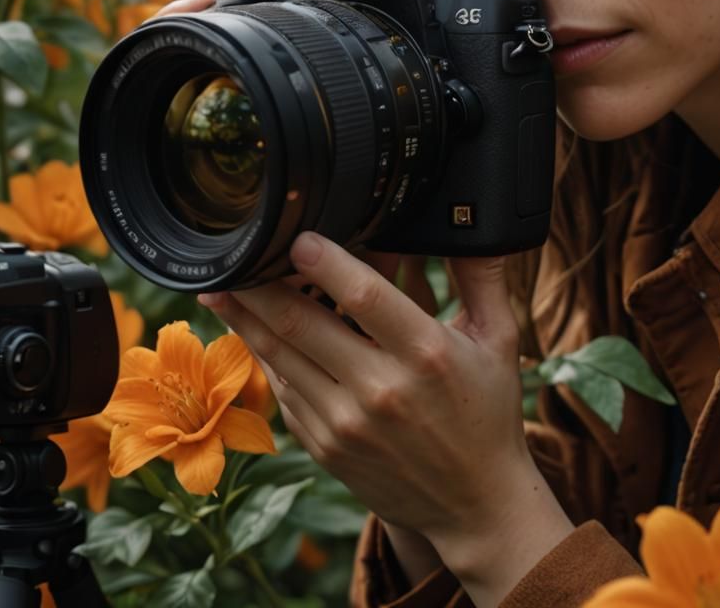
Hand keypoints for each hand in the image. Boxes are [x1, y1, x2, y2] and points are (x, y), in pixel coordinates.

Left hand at [200, 234, 571, 606]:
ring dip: (244, 320)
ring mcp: (346, 424)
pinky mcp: (325, 448)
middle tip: (235, 256)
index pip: (362, 295)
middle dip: (258, 285)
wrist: (477, 504)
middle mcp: (380, 390)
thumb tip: (466, 215)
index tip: (297, 235)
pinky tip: (251, 333)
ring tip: (220, 289)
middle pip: (299, 323)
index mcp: (426, 352)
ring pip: (278, 357)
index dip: (323, 261)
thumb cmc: (488, 409)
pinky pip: (284, 392)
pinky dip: (265, 358)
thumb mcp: (498, 337)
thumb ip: (480, 274)